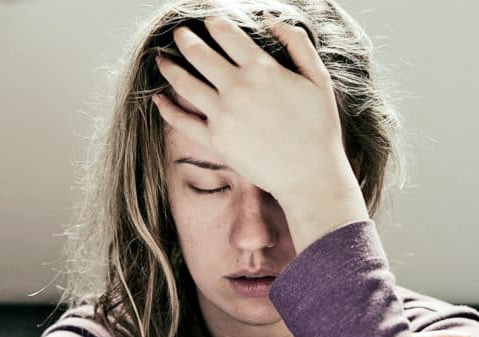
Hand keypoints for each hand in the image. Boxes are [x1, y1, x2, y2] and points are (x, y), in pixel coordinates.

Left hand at [153, 13, 351, 201]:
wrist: (310, 175)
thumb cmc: (319, 128)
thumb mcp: (318, 78)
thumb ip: (297, 43)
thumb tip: (271, 20)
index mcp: (262, 69)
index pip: (226, 34)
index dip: (214, 23)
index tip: (210, 22)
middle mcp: (237, 88)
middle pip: (198, 53)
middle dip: (186, 38)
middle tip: (181, 33)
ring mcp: (223, 114)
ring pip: (184, 83)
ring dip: (170, 67)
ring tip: (163, 59)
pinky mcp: (216, 140)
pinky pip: (182, 121)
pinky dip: (166, 109)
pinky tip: (159, 99)